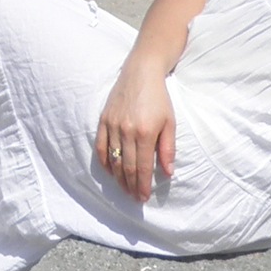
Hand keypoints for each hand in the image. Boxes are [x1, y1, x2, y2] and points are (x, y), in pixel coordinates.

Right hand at [95, 64, 174, 202]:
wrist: (141, 72)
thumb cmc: (159, 97)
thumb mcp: (170, 122)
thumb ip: (168, 149)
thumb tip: (168, 172)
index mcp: (145, 133)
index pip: (142, 167)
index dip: (142, 185)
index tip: (143, 198)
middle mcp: (126, 131)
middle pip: (126, 167)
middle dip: (131, 186)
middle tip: (134, 198)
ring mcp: (112, 125)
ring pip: (113, 159)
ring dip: (118, 178)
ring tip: (124, 189)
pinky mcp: (104, 119)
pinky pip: (101, 146)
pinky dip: (104, 161)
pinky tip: (110, 171)